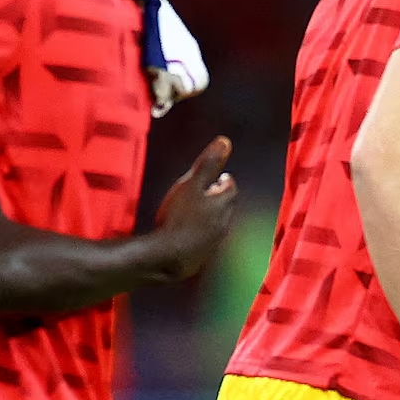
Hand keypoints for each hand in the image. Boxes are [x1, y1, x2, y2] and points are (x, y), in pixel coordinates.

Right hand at [153, 137, 237, 278]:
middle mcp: (222, 224)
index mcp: (222, 204)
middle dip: (219, 198)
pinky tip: (188, 232)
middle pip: (226, 207)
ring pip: (217, 224)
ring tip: (198, 210)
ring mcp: (213, 242)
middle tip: (210, 191)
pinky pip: (206, 240)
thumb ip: (208, 163)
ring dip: (211, 216)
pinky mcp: (201, 257)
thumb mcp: (190, 184)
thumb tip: (225, 141)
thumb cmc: (179, 217)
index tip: (221, 178)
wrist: (168, 258)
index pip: (231, 188)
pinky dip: (201, 232)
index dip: (226, 181)